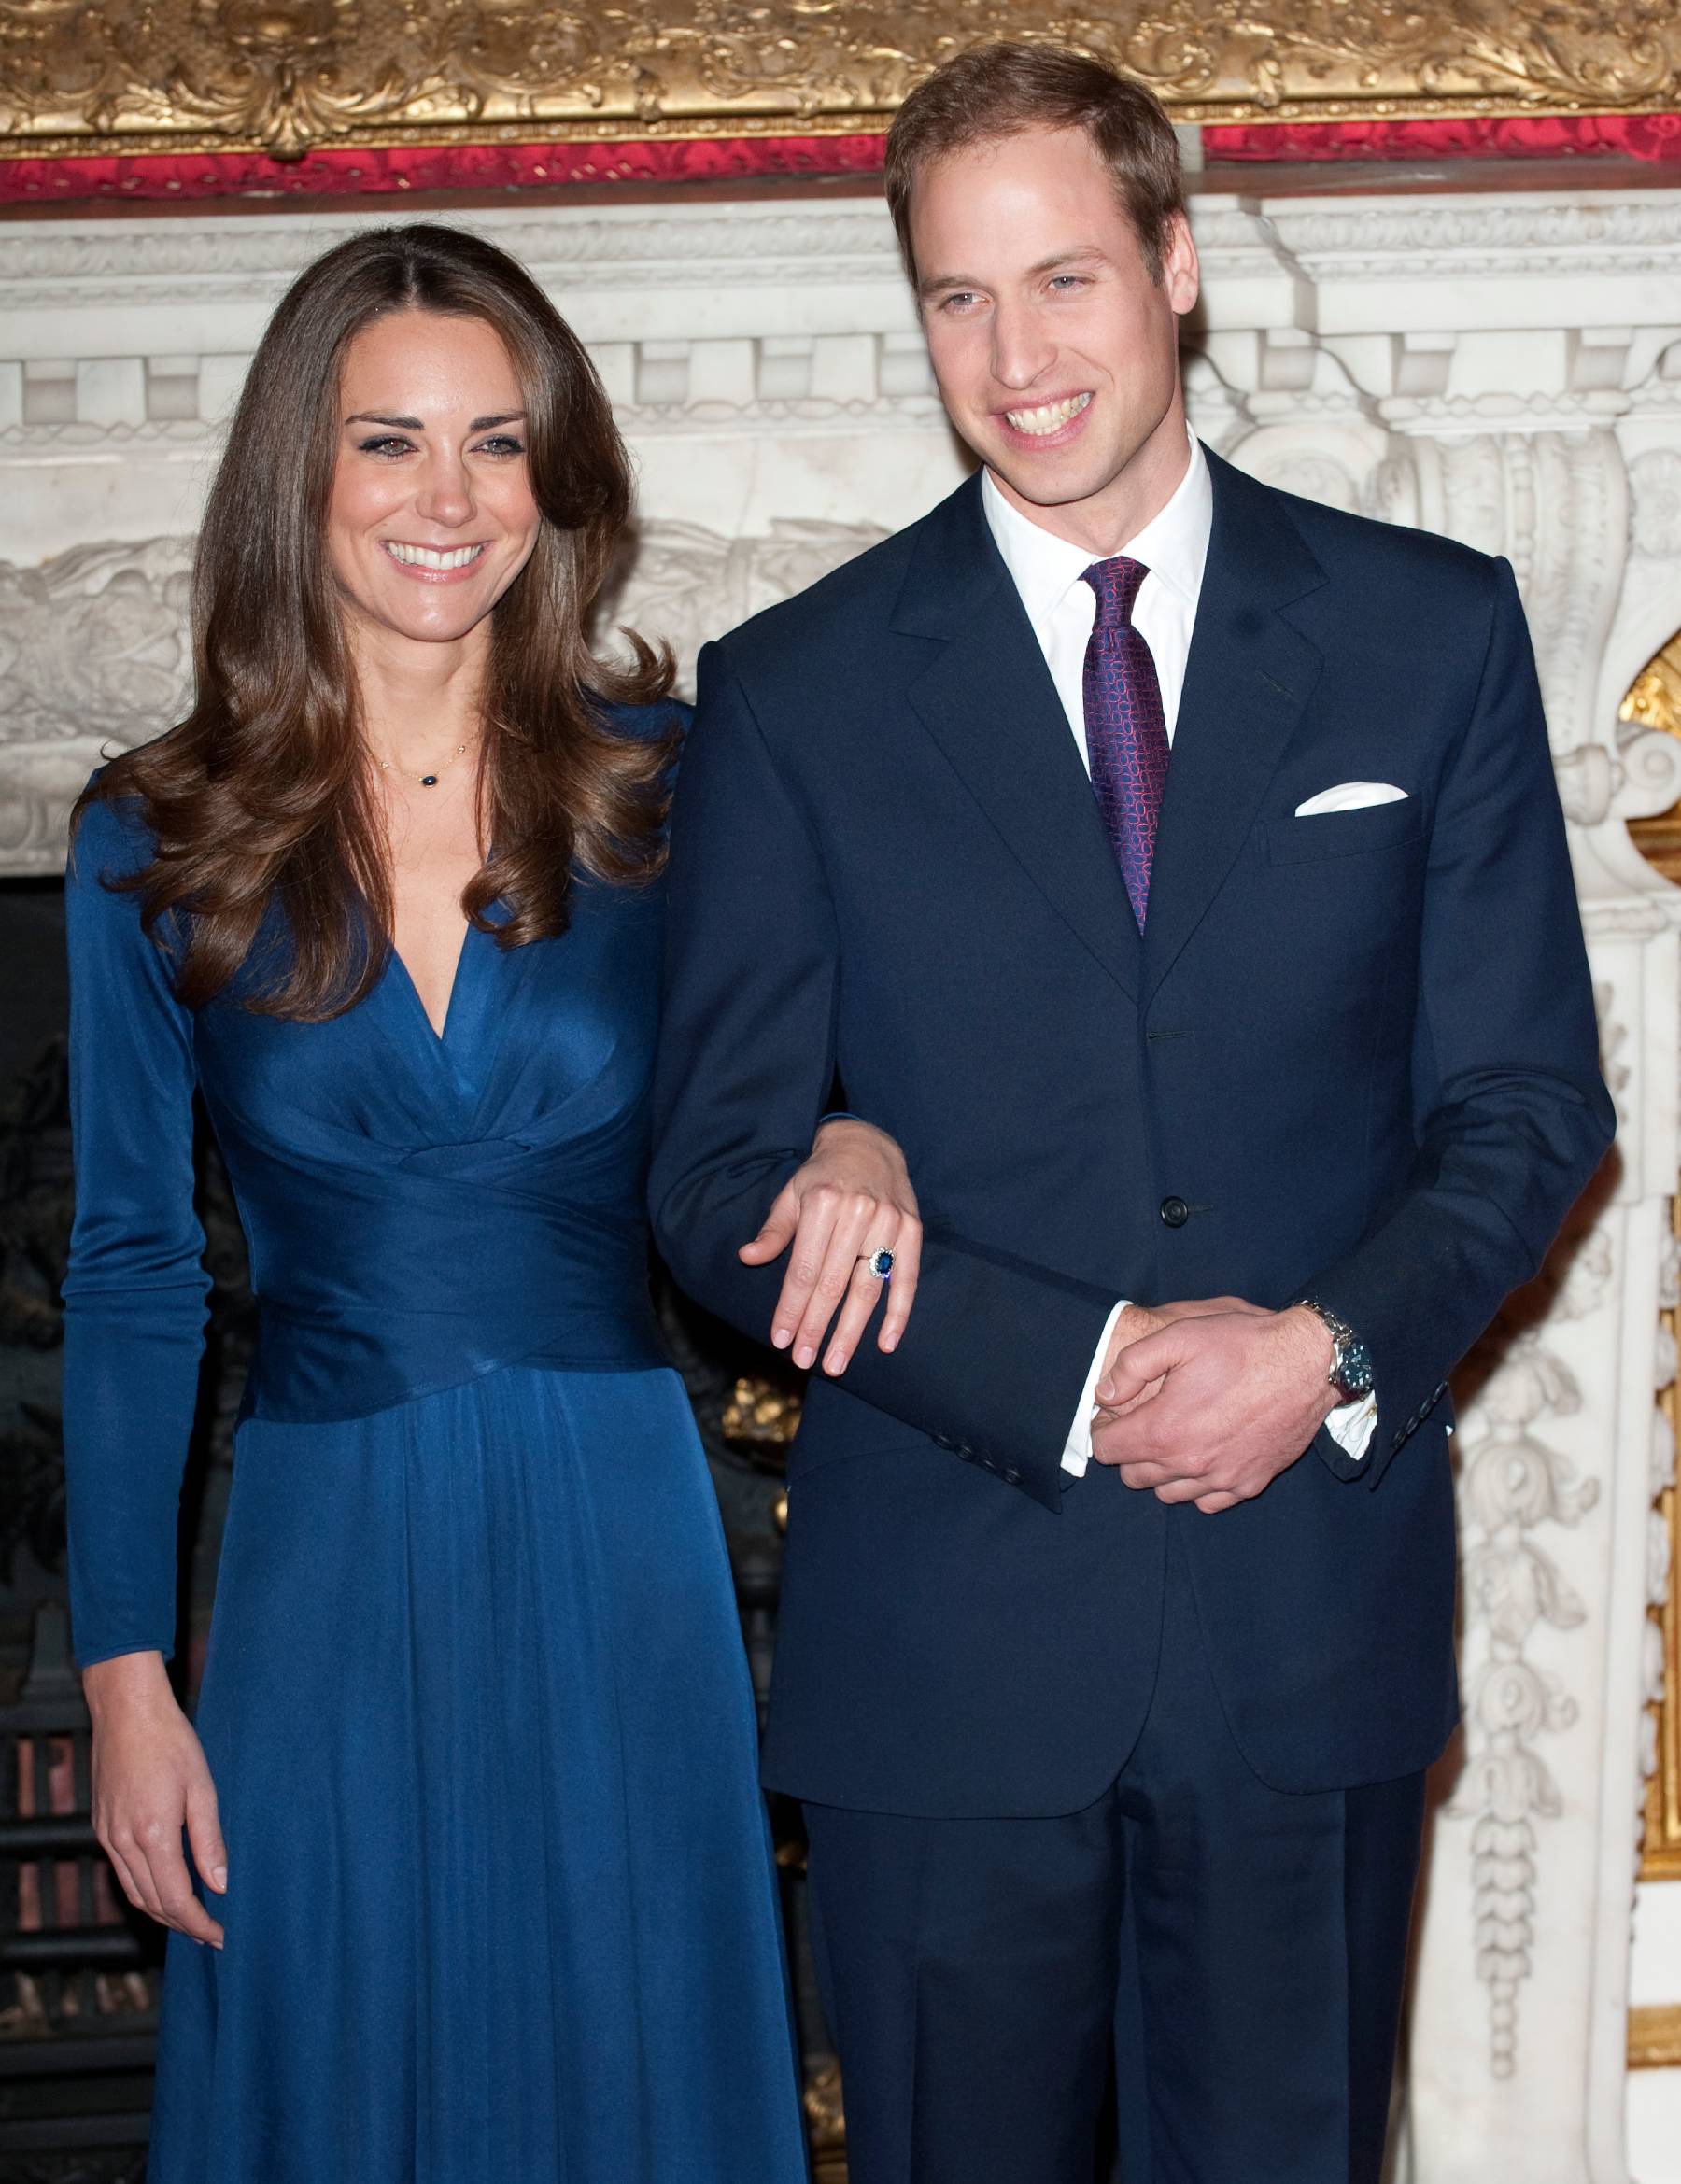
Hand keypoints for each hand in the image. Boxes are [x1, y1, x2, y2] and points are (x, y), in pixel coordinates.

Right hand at [84, 1651, 225, 1947]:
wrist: (127, 1712)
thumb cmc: (171, 1742)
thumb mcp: (202, 1788)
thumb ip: (209, 1841)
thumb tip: (220, 1885)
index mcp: (153, 1834)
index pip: (176, 1899)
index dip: (198, 1924)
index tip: (219, 1936)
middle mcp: (124, 1842)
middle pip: (152, 1903)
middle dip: (182, 1925)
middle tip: (210, 1934)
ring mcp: (109, 1836)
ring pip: (134, 1892)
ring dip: (161, 1912)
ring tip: (191, 1920)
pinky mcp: (102, 1827)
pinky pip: (122, 1872)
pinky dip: (144, 1889)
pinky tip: (164, 1887)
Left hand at [739, 1119, 922, 1374]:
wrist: (868, 1145)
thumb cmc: (822, 1177)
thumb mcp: (791, 1195)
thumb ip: (774, 1231)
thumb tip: (748, 1257)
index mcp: (822, 1203)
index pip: (804, 1270)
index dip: (791, 1308)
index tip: (780, 1340)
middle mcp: (858, 1212)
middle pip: (834, 1284)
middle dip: (817, 1327)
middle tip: (805, 1361)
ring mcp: (889, 1221)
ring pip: (868, 1288)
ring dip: (852, 1331)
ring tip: (836, 1363)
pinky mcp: (912, 1230)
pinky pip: (907, 1279)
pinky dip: (898, 1314)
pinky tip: (885, 1343)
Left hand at [1091, 1303, 1334, 1512]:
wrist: (1310, 1363)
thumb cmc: (1244, 1345)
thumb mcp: (1180, 1335)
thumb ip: (1132, 1365)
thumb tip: (1105, 1393)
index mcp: (1165, 1429)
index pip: (1107, 1450)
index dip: (1104, 1429)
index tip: (1114, 1414)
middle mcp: (1190, 1464)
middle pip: (1134, 1476)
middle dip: (1130, 1451)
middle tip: (1143, 1423)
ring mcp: (1222, 1479)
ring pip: (1168, 1494)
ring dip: (1162, 1471)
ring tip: (1173, 1439)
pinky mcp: (1250, 1483)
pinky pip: (1208, 1502)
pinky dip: (1197, 1487)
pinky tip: (1204, 1457)